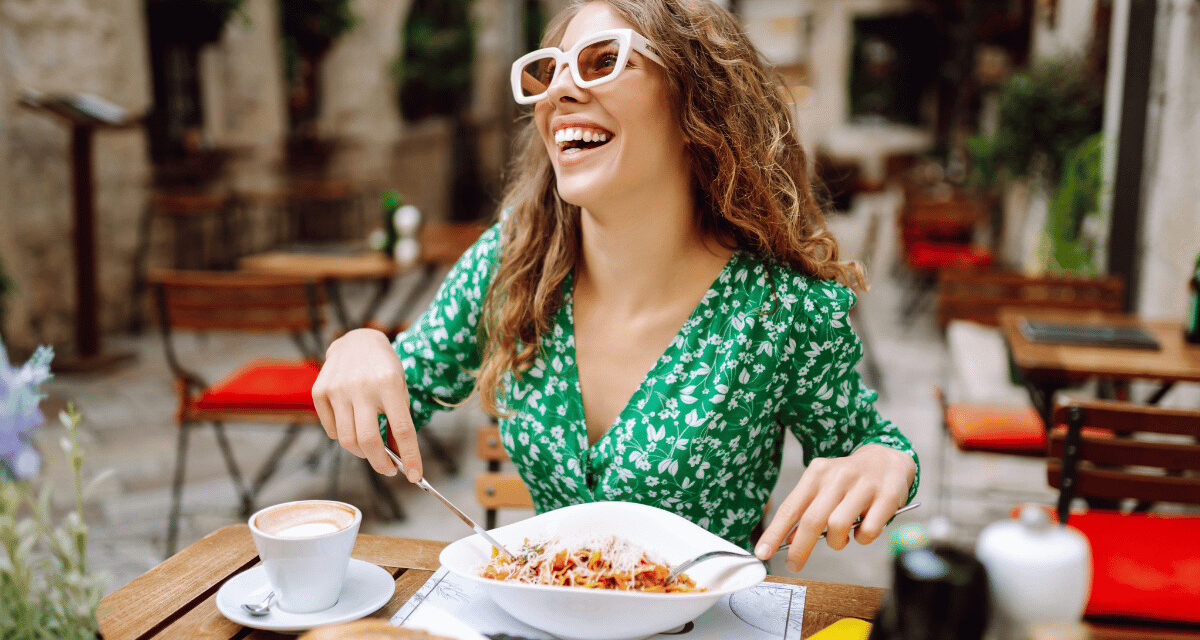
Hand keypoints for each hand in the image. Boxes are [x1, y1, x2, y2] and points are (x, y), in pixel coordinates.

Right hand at [311, 328, 422, 481]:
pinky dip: (344, 436)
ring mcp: (337, 389)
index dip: (411, 457)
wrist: (357, 341)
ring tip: (371, 448)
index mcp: (389, 384)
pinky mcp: (320, 392)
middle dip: (380, 464)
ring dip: (362, 452)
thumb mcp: (400, 390)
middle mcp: (361, 386)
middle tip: (389, 469)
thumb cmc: (384, 369)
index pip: (402, 430)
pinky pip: (331, 430)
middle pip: (368, 441)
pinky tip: (352, 425)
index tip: (415, 476)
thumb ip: (399, 422)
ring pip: (347, 440)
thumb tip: (399, 459)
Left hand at [753, 444, 914, 570]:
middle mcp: (838, 476)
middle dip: (800, 548)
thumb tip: (789, 539)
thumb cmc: (850, 479)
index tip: (762, 552)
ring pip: (838, 526)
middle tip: (794, 564)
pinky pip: (868, 530)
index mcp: (817, 473)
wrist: (887, 459)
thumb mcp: (823, 487)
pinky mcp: (886, 497)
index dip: (774, 533)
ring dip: (836, 542)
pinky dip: (862, 539)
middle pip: (812, 520)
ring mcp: (863, 486)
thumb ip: (806, 511)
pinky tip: (862, 532)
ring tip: (840, 539)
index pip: (791, 507)